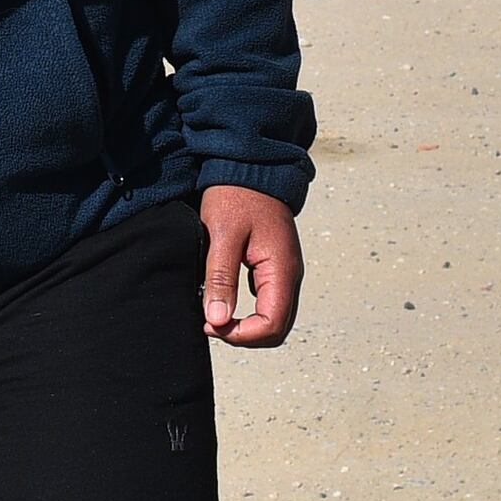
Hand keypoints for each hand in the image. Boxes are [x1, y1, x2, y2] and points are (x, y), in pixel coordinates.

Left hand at [201, 185, 303, 346]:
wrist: (251, 166)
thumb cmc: (236, 196)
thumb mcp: (222, 235)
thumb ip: (221, 278)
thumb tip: (218, 320)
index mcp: (282, 270)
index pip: (272, 325)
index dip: (241, 335)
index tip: (210, 323)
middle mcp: (290, 275)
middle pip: (277, 328)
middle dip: (244, 334)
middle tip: (211, 321)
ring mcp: (285, 272)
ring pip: (274, 317)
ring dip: (247, 325)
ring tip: (214, 311)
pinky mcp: (275, 266)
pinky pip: (268, 301)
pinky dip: (248, 311)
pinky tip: (223, 298)